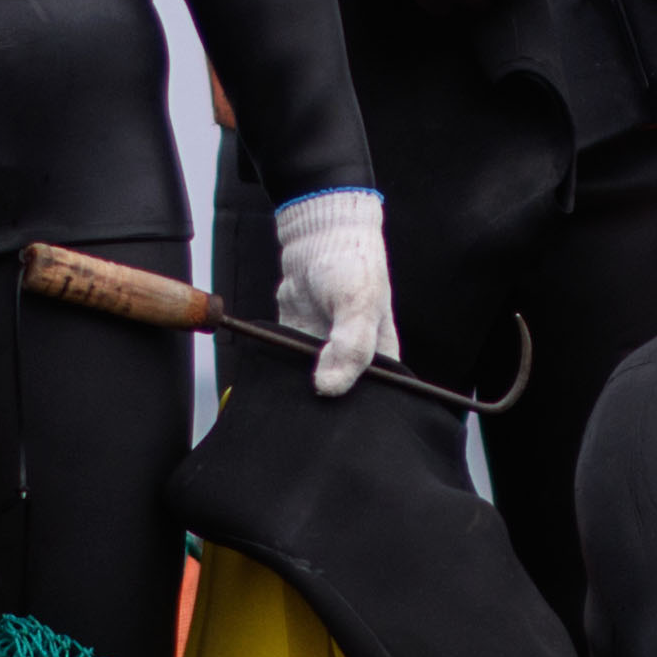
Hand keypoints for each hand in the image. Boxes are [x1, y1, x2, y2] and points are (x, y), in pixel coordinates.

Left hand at [271, 187, 401, 397]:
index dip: (358, 410)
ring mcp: (323, 352)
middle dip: (326, 401)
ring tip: (290, 397)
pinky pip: (288, 366)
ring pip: (312, 384)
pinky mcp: (295, 342)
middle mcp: (352, 357)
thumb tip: (328, 387)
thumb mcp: (358, 305)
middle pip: (340, 394)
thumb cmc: (352, 264)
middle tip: (309, 410)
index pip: (375, 395)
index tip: (339, 420)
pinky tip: (275, 379)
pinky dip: (282, 373)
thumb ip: (349, 347)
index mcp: (380, 354)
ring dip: (300, 390)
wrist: (317, 236)